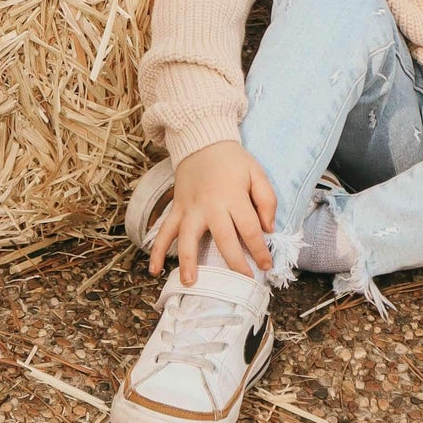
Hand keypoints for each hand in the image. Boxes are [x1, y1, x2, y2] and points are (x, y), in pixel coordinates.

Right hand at [148, 140, 276, 284]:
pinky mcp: (177, 208)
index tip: (266, 265)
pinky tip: (154, 270)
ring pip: (187, 237)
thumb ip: (267, 200)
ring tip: (190, 283)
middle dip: (234, 263)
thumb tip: (268, 229)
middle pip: (223, 239)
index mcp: (234, 196)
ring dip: (188, 261)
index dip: (260, 250)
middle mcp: (211, 205)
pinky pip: (164, 230)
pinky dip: (157, 250)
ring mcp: (190, 208)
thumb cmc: (232, 161)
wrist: (202, 140)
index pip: (250, 229)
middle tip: (243, 282)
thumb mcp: (257, 172)